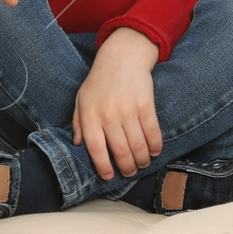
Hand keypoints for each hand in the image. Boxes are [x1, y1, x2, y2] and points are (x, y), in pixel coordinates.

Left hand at [72, 27, 161, 180]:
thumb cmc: (99, 81)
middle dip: (127, 167)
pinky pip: (152, 133)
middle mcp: (108, 115)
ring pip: (138, 146)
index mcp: (90, 115)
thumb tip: (77, 144)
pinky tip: (154, 151)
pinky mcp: (146, 105)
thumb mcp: (81, 99)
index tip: (109, 176)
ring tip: (142, 163)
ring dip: (142, 160)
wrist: (121, 57)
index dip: (103, 166)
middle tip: (130, 172)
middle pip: (120, 151)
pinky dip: (155, 146)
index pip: (96, 149)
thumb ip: (78, 122)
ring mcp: (128, 111)